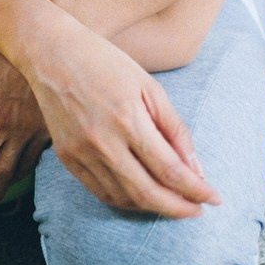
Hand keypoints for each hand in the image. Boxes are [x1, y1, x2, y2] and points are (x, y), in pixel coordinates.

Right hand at [18, 25, 218, 218]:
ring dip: (153, 208)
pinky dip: (125, 201)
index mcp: (128, 119)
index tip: (214, 198)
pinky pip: (100, 192)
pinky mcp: (67, 157)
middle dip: (179, 208)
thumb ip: (174, 128)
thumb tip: (194, 168)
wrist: (50, 53)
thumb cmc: (105, 62)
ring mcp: (81, 152)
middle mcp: (102, 141)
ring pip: (123, 198)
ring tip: (173, 203)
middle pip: (148, 192)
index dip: (196, 190)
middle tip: (198, 211)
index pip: (170, 169)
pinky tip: (142, 197)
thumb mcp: (149, 86)